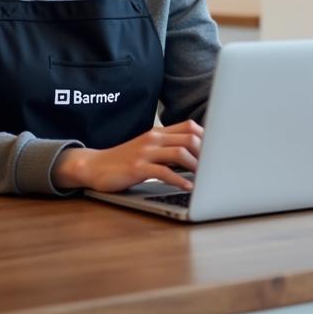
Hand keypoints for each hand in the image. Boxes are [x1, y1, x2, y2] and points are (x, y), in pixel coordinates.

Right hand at [53, 120, 202, 192]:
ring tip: (205, 177)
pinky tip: (187, 187)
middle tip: (214, 166)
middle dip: (206, 152)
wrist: (94, 166)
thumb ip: (167, 148)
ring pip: (180, 152)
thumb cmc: (124, 160)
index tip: (218, 151)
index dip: (207, 137)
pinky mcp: (137, 168)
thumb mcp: (147, 149)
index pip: (190, 126)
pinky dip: (179, 180)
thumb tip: (196, 155)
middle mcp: (153, 139)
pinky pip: (164, 172)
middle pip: (190, 137)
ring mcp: (145, 152)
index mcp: (158, 133)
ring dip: (196, 166)